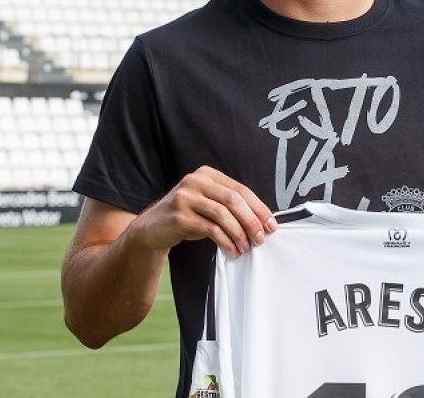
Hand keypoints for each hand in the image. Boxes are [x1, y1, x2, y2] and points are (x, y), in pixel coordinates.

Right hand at [128, 166, 277, 258]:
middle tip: (260, 239)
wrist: (152, 228)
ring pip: (222, 214)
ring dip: (239, 234)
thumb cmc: (187, 216)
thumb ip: (229, 205)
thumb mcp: (207, 204)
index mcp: (207, 174)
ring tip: (246, 248)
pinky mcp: (179, 216)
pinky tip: (232, 250)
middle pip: (233, 200)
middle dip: (251, 221)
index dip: (258, 207)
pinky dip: (226, 241)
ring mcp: (185, 197)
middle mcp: (195, 181)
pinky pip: (210, 229)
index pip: (240, 189)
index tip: (271, 225)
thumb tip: (263, 221)